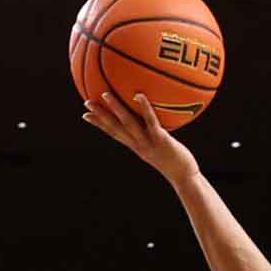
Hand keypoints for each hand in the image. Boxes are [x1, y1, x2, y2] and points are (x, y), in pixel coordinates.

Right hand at [81, 92, 199, 185]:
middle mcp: (138, 145)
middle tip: (86, 102)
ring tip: (104, 94)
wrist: (185, 177)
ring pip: (128, 123)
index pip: (113, 134)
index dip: (99, 124)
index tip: (86, 115)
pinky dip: (144, 108)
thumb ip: (155, 136)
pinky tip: (138, 95)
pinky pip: (150, 122)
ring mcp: (148, 143)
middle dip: (100, 116)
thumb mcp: (162, 149)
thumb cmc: (176, 161)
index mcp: (136, 146)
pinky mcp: (161, 140)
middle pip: (115, 128)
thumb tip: (155, 124)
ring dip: (115, 108)